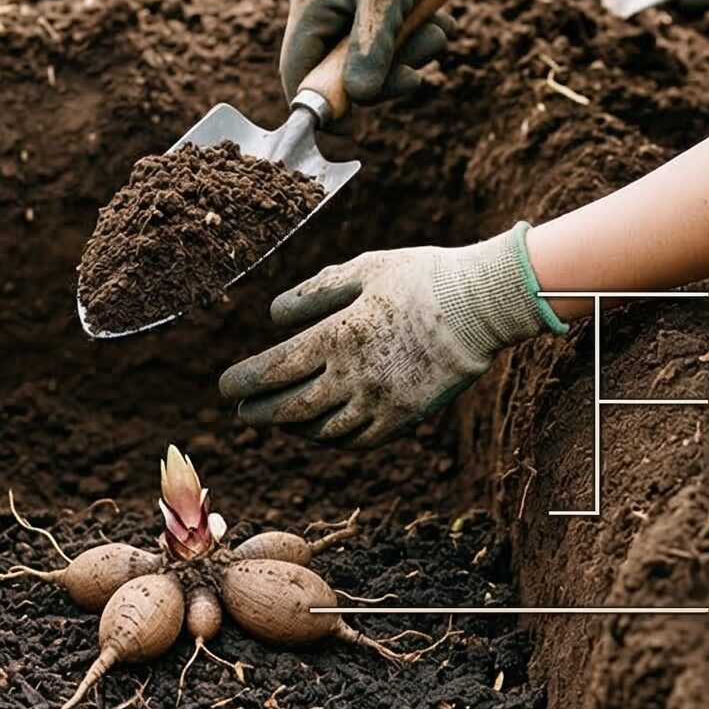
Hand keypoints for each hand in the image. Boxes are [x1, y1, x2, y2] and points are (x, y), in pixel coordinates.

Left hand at [218, 224, 567, 445]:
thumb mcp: (364, 269)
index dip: (244, 383)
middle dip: (260, 413)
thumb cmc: (422, 277)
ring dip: (294, 428)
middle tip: (242, 412)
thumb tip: (274, 315)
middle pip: (291, 408)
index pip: (274, 370)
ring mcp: (381, 402)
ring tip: (280, 418)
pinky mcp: (406, 417)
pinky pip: (359, 440)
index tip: (226, 387)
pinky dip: (333, 438)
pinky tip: (323, 428)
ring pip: (323, 431)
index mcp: (338, 336)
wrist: (483, 305)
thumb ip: (316, 292)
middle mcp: (354, 377)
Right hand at [280, 0, 475, 106]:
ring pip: (373, 58)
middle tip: (415, 74)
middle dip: (384, 74)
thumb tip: (360, 100)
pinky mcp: (372, 5)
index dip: (320, 106)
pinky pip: (392, 40)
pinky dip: (417, 36)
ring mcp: (346, 7)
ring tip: (436, 28)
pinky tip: (437, 18)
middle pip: (339, 71)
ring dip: (409, 53)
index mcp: (309, 6)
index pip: (296, 73)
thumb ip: (370, 51)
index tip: (351, 132)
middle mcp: (321, 9)